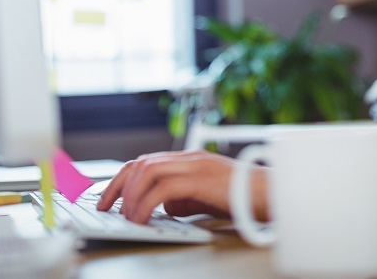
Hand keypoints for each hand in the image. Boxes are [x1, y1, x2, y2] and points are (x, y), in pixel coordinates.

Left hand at [96, 149, 269, 223]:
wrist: (270, 195)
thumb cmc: (243, 198)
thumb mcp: (205, 197)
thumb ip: (183, 198)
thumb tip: (163, 207)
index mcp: (189, 158)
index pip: (146, 162)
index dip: (123, 179)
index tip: (108, 198)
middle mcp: (189, 157)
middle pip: (140, 163)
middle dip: (118, 186)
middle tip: (106, 208)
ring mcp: (195, 165)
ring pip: (148, 171)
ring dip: (132, 196)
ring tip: (128, 217)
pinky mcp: (201, 179)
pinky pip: (163, 189)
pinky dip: (147, 204)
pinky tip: (143, 219)